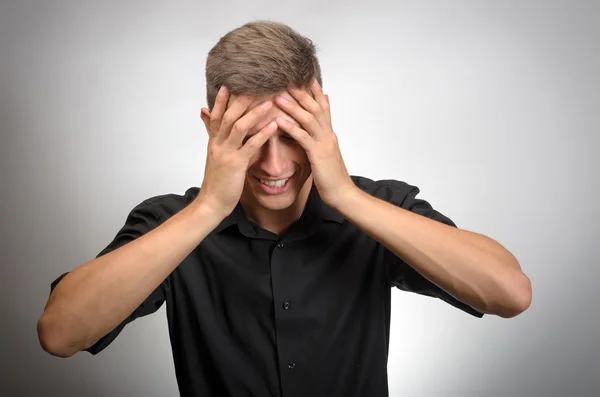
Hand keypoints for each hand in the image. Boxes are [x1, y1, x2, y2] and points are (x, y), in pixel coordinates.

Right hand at [196, 86, 277, 216]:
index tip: (229, 84)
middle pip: (227, 116)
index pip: (215, 115)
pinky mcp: (236, 164)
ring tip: (269, 102)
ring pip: (239, 127)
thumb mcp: (213, 155)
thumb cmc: (216, 180)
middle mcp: (218, 144)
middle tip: (254, 85)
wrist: (212, 202)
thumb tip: (204, 114)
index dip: (221, 100)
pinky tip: (274, 126)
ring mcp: (226, 153)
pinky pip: (250, 145)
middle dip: (240, 100)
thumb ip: (212, 134)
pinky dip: (263, 134)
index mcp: (213, 141)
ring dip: (255, 113)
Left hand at [274, 79, 354, 207]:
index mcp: (329, 134)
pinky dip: (291, 127)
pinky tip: (279, 120)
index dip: (315, 91)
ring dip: (293, 106)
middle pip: (316, 107)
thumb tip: (319, 128)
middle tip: (287, 80)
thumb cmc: (331, 176)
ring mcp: (324, 143)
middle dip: (302, 93)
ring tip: (279, 96)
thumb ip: (322, 139)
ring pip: (309, 119)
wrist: (342, 193)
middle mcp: (328, 135)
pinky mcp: (318, 155)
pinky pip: (303, 137)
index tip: (306, 76)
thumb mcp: (326, 153)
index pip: (323, 106)